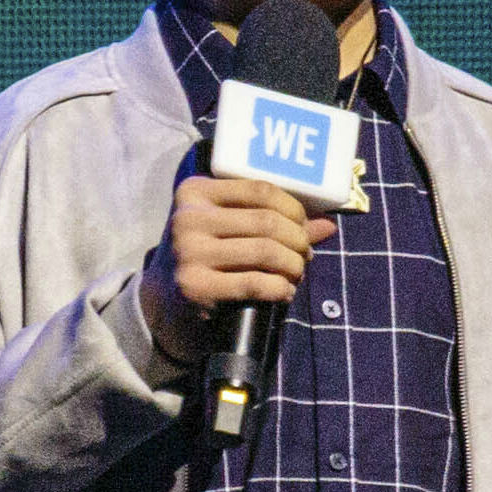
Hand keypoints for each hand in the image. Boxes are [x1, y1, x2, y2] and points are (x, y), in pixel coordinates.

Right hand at [138, 175, 338, 370]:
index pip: (260, 189)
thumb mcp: (229, 229)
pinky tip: (284, 292)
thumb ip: (274, 221)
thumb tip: (328, 225)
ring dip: (293, 265)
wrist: (163, 302)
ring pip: (266, 251)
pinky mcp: (196, 287)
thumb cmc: (206, 256)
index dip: (293, 208)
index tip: (304, 226)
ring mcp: (189, 253)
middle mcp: (189, 218)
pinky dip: (280, 288)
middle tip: (305, 255)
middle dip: (298, 240)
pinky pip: (256, 282)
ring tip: (296, 273)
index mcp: (195, 192)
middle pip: (267, 222)